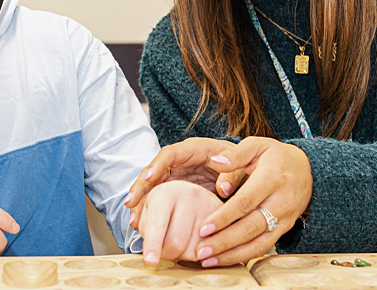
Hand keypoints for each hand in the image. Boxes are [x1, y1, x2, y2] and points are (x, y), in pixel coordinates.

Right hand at [124, 138, 246, 225]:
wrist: (245, 172)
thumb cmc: (243, 164)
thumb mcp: (242, 163)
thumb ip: (233, 172)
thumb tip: (222, 187)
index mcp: (193, 149)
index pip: (170, 153)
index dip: (158, 164)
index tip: (149, 176)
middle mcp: (180, 162)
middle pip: (154, 170)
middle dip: (141, 185)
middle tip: (130, 202)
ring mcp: (176, 177)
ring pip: (152, 187)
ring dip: (141, 202)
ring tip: (134, 221)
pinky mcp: (175, 191)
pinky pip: (158, 200)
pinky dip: (150, 212)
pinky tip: (143, 227)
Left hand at [137, 181, 222, 265]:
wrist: (190, 193)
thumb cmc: (164, 204)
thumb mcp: (148, 206)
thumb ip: (140, 220)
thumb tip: (137, 228)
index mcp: (166, 193)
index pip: (157, 225)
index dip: (152, 245)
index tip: (150, 261)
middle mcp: (189, 195)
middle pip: (175, 243)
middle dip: (165, 254)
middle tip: (162, 248)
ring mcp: (207, 205)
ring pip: (192, 250)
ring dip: (182, 254)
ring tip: (179, 238)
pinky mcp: (221, 218)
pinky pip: (209, 250)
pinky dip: (197, 253)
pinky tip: (192, 240)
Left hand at [194, 137, 311, 266]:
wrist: (306, 169)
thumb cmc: (275, 156)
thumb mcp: (256, 145)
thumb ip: (234, 154)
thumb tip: (215, 162)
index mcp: (271, 178)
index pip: (245, 202)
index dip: (224, 217)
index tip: (203, 228)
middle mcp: (280, 202)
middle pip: (250, 227)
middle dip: (223, 242)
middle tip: (200, 250)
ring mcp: (284, 218)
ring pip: (257, 243)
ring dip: (231, 254)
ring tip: (207, 260)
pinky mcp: (284, 229)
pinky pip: (263, 247)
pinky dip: (243, 256)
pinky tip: (223, 259)